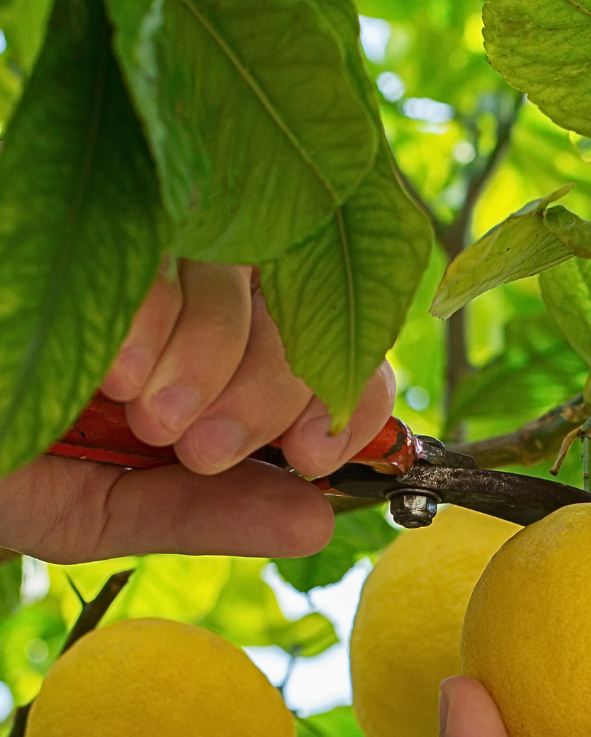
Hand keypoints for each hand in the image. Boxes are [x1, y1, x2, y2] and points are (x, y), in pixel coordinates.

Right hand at [0, 259, 394, 562]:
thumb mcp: (95, 510)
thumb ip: (202, 514)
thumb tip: (318, 523)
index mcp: (205, 365)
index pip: (332, 347)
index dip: (350, 399)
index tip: (316, 458)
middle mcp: (184, 297)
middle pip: (306, 306)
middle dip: (278, 390)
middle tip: (203, 447)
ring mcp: (138, 243)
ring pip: (247, 271)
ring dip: (216, 358)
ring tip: (144, 412)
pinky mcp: (93, 213)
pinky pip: (169, 240)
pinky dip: (159, 315)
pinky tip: (114, 367)